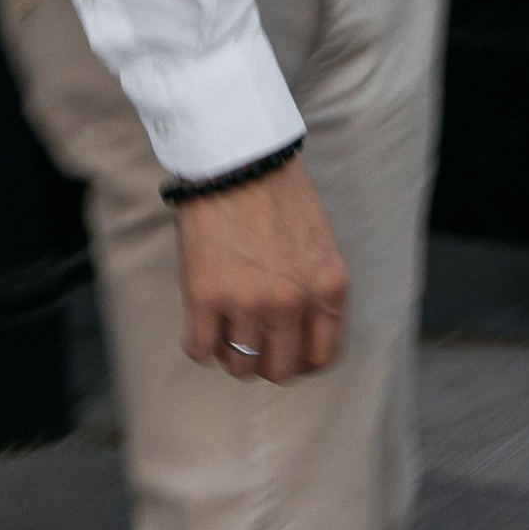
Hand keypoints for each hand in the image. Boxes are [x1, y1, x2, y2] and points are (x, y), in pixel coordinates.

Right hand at [175, 159, 349, 382]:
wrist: (238, 160)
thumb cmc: (281, 195)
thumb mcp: (320, 244)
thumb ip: (317, 290)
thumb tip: (303, 333)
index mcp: (328, 287)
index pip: (322, 356)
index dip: (303, 361)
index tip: (289, 351)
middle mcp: (292, 302)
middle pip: (280, 369)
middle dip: (267, 362)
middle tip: (254, 343)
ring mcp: (247, 302)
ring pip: (239, 365)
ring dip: (232, 353)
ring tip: (227, 327)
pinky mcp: (204, 297)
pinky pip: (200, 349)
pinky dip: (201, 344)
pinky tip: (205, 322)